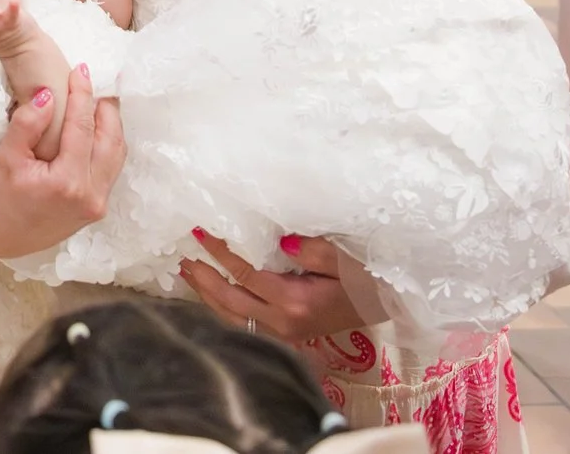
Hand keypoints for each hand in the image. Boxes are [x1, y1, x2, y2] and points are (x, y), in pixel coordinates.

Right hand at [0, 67, 126, 258]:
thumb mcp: (6, 157)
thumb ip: (27, 124)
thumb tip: (48, 94)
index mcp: (68, 183)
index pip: (82, 128)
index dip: (82, 95)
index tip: (80, 70)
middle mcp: (90, 196)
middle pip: (110, 140)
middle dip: (105, 107)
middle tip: (95, 80)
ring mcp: (96, 204)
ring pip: (116, 155)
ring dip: (111, 125)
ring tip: (99, 99)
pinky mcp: (96, 208)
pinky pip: (111, 168)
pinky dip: (108, 143)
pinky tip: (98, 127)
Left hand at [180, 231, 374, 342]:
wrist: (386, 305)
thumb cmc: (366, 277)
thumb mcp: (344, 258)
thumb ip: (312, 249)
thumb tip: (279, 241)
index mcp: (295, 302)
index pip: (245, 274)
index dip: (220, 253)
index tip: (200, 232)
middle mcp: (284, 323)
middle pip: (230, 301)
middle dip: (204, 279)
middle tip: (183, 257)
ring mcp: (284, 335)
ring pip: (233, 318)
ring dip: (208, 296)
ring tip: (188, 274)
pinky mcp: (287, 338)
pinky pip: (244, 326)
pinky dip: (223, 310)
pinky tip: (213, 296)